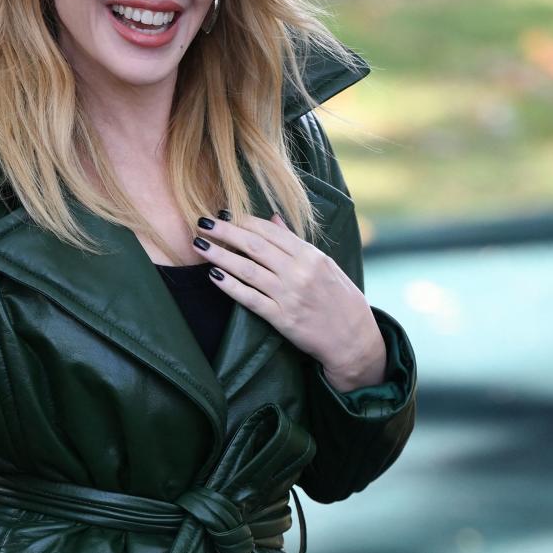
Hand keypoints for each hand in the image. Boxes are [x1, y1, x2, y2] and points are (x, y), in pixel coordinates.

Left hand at [193, 212, 386, 391]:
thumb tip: (272, 218)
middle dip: (225, 231)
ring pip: (247, 269)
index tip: (223, 213)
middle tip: (201, 222)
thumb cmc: (339, 298)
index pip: (269, 231)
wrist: (354, 339)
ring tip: (199, 244)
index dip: (243, 220)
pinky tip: (213, 275)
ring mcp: (290, 295)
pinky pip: (250, 298)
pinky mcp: (282, 318)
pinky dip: (230, 286)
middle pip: (254, 245)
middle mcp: (300, 272)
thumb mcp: (325, 264)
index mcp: (311, 255)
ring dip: (219, 255)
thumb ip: (295, 242)